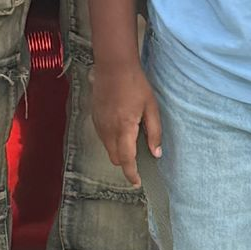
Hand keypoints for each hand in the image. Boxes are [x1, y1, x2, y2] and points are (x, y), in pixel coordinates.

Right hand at [92, 57, 161, 187]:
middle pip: (115, 158)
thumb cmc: (136, 85)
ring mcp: (99, 124)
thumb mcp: (151, 108)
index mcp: (124, 129)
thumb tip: (156, 153)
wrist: (113, 67)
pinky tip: (121, 127)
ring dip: (118, 151)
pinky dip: (112, 140)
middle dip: (126, 163)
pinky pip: (103, 137)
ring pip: (107, 148)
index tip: (137, 182)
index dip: (132, 174)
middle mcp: (108, 130)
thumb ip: (154, 132)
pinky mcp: (94, 118)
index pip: (126, 159)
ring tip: (131, 139)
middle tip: (139, 158)